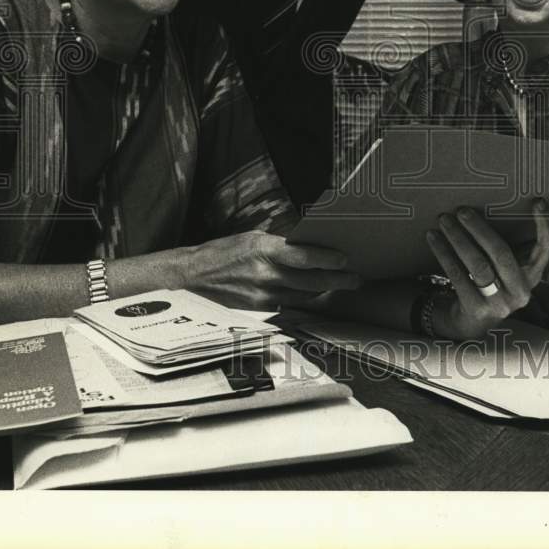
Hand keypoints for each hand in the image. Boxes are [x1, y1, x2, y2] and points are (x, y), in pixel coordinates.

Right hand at [175, 231, 360, 310]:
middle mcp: (265, 275)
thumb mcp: (253, 238)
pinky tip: (317, 294)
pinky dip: (305, 299)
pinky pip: (289, 305)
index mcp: (263, 251)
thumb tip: (308, 246)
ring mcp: (262, 296)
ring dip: (324, 291)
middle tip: (355, 278)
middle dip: (337, 280)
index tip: (345, 259)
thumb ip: (280, 244)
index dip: (327, 259)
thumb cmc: (224, 252)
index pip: (303, 257)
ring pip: (303, 296)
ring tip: (342, 284)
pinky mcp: (259, 310)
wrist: (192, 277)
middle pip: (310, 281)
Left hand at [425, 202, 548, 339]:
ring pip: (477, 265)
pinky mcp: (476, 310)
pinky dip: (444, 254)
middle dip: (480, 229)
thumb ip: (540, 247)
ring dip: (457, 239)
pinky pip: (458, 276)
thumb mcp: (518, 267)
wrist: (473, 321)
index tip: (537, 201)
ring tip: (443, 220)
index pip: (545, 249)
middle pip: (502, 254)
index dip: (543, 226)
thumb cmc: (498, 283)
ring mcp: (499, 304)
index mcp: (534, 277)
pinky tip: (433, 238)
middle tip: (461, 210)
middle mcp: (521, 292)